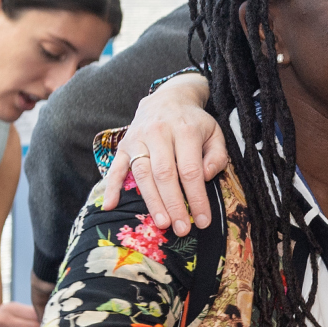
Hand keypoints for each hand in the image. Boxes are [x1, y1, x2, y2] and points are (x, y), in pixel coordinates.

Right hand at [100, 73, 225, 236]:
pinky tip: (110, 206)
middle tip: (181, 229)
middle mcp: (159, 133)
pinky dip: (112, 186)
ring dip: (152, 201)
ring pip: (142, 174)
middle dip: (174, 205)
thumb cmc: (194, 123)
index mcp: (185, 131)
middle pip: (165, 174)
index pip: (191, 170)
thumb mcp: (215, 133)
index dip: (197, 198)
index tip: (204, 220)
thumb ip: (216, 156)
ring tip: (162, 223)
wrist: (168, 98)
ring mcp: (138, 138)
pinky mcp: (123, 144)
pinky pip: (116, 167)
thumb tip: (204, 177)